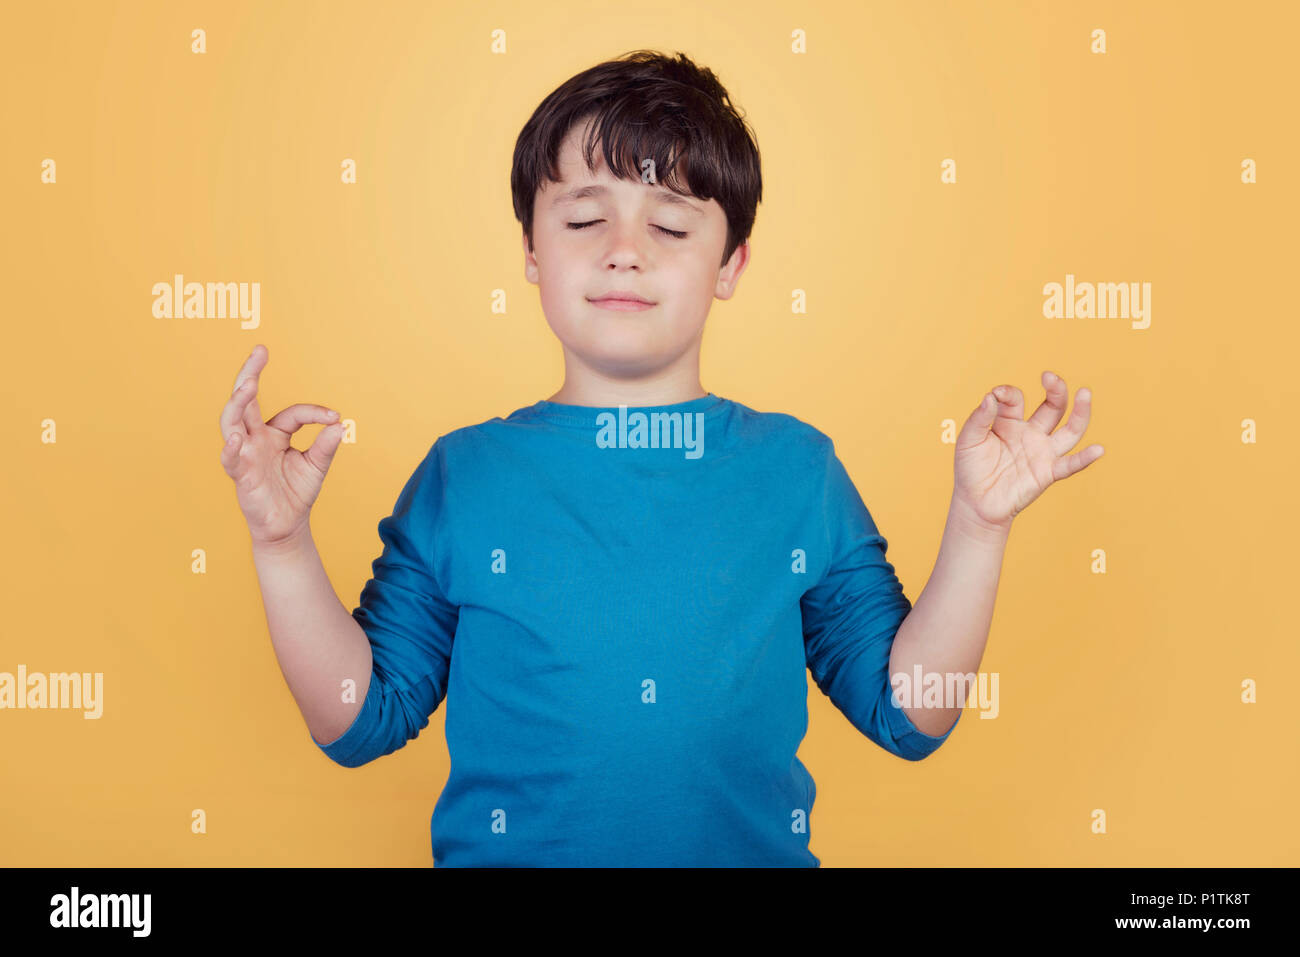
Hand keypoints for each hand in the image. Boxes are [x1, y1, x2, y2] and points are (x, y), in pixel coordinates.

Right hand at [217, 344, 344, 546]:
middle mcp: (254, 438)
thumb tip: (338, 424)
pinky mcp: (240, 475)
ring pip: (232, 422)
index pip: (292, 413)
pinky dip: (232, 449)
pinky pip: (231, 459)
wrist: (288, 526)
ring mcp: (244, 454)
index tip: (335, 418)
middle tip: (260, 351)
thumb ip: (325, 445)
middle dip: (250, 374)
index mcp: (273, 433)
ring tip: (248, 385)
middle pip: (246, 401)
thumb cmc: (297, 493)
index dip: (314, 413)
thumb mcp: (316, 466)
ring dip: (238, 402)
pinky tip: (236, 438)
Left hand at [952, 371, 1103, 529]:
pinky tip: (1098, 449)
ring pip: (1070, 430)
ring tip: (1085, 393)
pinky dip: (1085, 459)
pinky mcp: (1047, 473)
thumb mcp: (968, 440)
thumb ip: (979, 418)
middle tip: (1050, 377)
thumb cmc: (970, 469)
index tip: (996, 395)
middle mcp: (1030, 433)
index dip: (1008, 393)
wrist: (975, 503)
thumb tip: (991, 396)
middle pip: (1053, 407)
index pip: (1016, 399)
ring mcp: (1042, 452)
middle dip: (1055, 390)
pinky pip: (1070, 465)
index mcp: (1009, 421)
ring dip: (1080, 412)